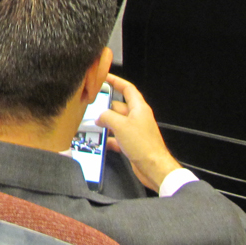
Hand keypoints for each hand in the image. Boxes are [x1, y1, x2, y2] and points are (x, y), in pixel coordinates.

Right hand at [98, 74, 182, 191]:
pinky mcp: (132, 143)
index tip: (104, 76)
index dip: (116, 81)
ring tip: (93, 126)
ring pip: (116, 122)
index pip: (127, 88)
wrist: (153, 168)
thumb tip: (100, 117)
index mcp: (139, 108)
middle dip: (105, 108)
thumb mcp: (120, 125)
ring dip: (106, 125)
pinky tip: (102, 142)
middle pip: (118, 106)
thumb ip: (106, 116)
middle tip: (91, 107)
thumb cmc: (143, 145)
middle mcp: (137, 117)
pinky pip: (118, 137)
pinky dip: (109, 139)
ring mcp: (135, 130)